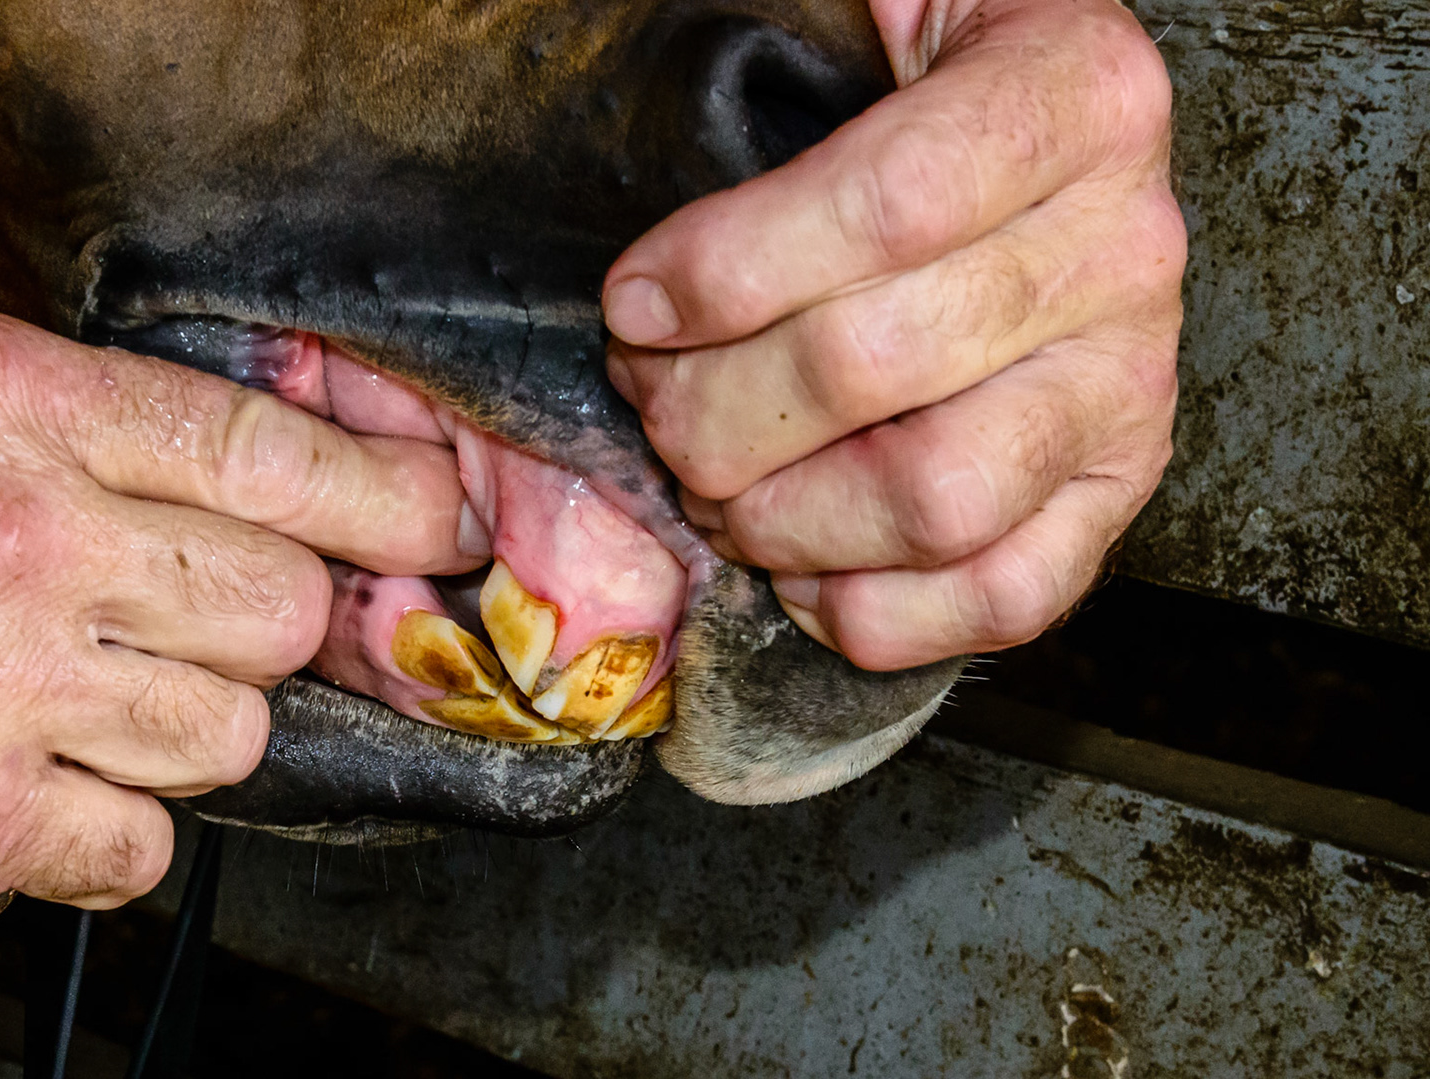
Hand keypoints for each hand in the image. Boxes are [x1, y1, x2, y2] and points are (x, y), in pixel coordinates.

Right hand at [0, 298, 480, 931]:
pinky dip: (124, 826)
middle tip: (217, 618)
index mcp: (6, 403)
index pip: (267, 453)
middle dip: (276, 619)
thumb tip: (121, 413)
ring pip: (236, 732)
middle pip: (282, 605)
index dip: (385, 495)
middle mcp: (32, 539)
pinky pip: (146, 843)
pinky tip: (59, 786)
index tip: (437, 521)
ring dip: (201, 724)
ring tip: (112, 700)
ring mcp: (10, 689)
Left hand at [603, 0, 1183, 669]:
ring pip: (935, 499)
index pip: (889, 205)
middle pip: (879, 367)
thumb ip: (791, 67)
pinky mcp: (1117, 489)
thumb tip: (661, 224)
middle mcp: (1128, 245)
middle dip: (715, 408)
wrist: (1040, 138)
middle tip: (651, 396)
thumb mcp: (885, 17)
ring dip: (777, 518)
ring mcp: (1133, 382)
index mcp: (1080, 94)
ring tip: (712, 484)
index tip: (635, 301)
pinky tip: (795, 569)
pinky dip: (874, 612)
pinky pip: (1006, 593)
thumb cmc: (922, 90)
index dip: (731, 272)